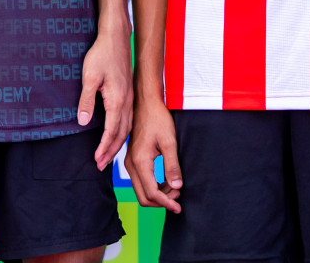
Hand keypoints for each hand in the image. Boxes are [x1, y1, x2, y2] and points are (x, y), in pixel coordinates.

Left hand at [78, 29, 132, 169]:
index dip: (103, 148)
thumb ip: (86, 101)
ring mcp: (130, 98)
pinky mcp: (129, 93)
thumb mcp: (89, 77)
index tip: (96, 160)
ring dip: (117, 143)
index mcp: (117, 101)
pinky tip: (117, 135)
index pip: (111, 132)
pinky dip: (122, 132)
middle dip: (111, 152)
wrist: (116, 38)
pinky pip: (128, 119)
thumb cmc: (101, 55)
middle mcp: (127, 102)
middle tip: (101, 166)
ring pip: (126, 128)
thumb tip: (83, 122)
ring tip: (108, 155)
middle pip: (121, 134)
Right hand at [127, 91, 181, 212]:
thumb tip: (176, 186)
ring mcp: (130, 162)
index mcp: (140, 161)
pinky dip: (153, 187)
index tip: (179, 207)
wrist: (145, 103)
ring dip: (158, 195)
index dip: (166, 203)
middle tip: (178, 198)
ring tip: (175, 188)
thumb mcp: (169, 142)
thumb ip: (172, 165)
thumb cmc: (158, 119)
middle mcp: (131, 164)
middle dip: (161, 202)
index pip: (152, 192)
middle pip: (143, 196)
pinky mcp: (132, 159)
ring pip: (141, 190)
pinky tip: (166, 181)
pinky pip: (140, 181)